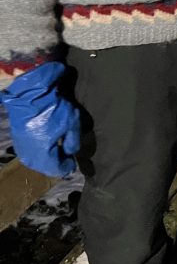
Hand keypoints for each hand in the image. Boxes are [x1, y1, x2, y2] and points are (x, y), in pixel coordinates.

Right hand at [1, 62, 80, 176]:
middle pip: (46, 168)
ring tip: (57, 149)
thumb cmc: (53, 109)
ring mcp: (21, 149)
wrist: (29, 93)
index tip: (73, 162)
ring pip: (37, 161)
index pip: (58, 169)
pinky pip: (30, 152)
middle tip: (66, 156)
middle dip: (57, 163)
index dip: (68, 166)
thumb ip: (73, 142)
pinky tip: (45, 142)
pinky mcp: (16, 140)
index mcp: (44, 156)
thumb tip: (70, 153)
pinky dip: (38, 150)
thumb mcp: (71, 124)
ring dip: (47, 158)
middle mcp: (30, 158)